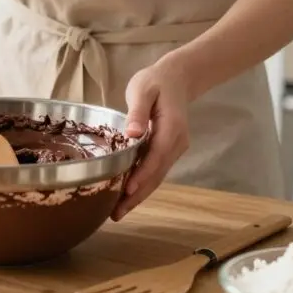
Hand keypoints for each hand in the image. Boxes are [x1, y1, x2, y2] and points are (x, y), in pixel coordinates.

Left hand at [111, 58, 190, 220]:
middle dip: (137, 195)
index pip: (156, 156)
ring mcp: (174, 148)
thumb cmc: (155, 81)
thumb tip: (132, 133)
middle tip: (116, 214)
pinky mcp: (168, 150)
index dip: (142, 175)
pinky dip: (142, 184)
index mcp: (171, 128)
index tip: (127, 191)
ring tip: (118, 212)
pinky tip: (126, 194)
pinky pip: (155, 170)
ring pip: (157, 176)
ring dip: (139, 194)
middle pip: (157, 174)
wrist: (177, 78)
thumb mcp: (143, 89)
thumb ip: (138, 111)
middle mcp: (176, 143)